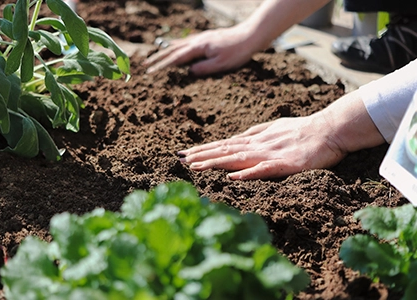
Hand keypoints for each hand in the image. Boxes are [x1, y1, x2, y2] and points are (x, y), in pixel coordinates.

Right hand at [143, 26, 255, 75]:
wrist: (250, 36)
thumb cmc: (237, 52)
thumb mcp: (221, 64)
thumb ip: (204, 68)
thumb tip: (189, 72)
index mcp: (199, 48)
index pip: (176, 58)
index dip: (162, 66)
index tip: (150, 72)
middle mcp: (197, 41)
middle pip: (173, 50)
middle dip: (158, 58)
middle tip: (145, 65)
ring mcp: (201, 38)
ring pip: (178, 44)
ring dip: (165, 51)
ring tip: (154, 57)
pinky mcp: (206, 38)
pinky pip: (186, 42)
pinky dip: (176, 45)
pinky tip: (175, 46)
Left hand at [178, 114, 347, 179]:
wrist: (331, 129)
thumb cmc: (303, 129)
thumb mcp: (275, 128)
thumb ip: (256, 133)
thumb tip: (236, 138)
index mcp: (256, 139)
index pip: (224, 145)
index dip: (204, 149)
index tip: (185, 153)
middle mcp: (258, 145)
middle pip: (225, 150)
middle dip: (201, 155)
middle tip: (179, 159)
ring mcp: (271, 154)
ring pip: (238, 158)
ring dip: (215, 162)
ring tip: (195, 166)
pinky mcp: (286, 164)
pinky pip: (264, 169)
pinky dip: (248, 173)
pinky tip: (232, 177)